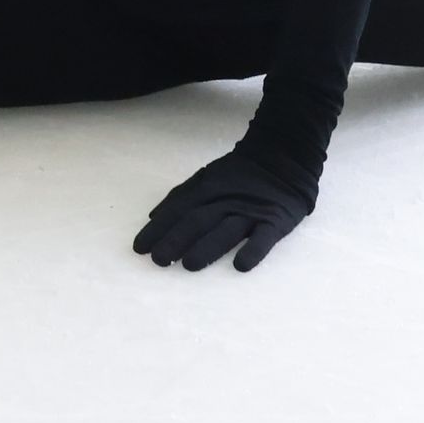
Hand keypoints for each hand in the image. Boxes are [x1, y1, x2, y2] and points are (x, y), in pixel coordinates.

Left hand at [133, 150, 313, 272]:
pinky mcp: (275, 221)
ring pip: (227, 230)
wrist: (284, 157)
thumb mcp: (207, 177)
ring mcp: (251, 211)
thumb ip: (181, 196)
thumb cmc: (240, 174)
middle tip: (159, 260)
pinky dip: (253, 250)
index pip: (178, 211)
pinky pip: (265, 237)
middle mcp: (226, 200)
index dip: (159, 229)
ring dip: (208, 247)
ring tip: (190, 264)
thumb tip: (153, 217)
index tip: (140, 248)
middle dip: (176, 239)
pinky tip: (241, 265)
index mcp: (207, 189)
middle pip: (198, 220)